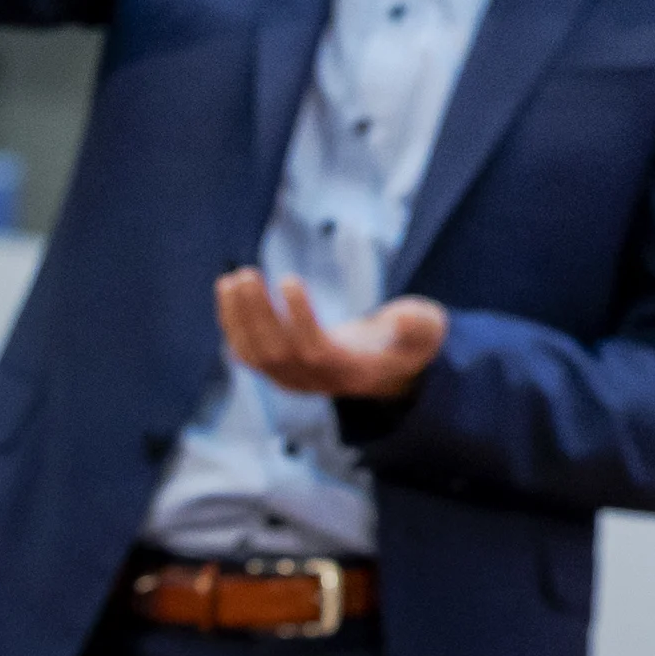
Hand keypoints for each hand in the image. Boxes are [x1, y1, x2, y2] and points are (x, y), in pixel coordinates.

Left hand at [215, 268, 446, 401]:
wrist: (387, 370)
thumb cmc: (408, 343)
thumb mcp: (426, 332)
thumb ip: (418, 324)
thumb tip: (402, 317)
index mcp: (350, 371)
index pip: (315, 349)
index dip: (298, 318)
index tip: (288, 280)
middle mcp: (316, 381)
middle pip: (276, 353)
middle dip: (257, 314)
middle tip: (247, 274)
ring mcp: (294, 379)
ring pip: (255, 355)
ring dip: (238, 318)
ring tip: (231, 279)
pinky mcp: (279, 371)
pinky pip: (247, 352)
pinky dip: (233, 324)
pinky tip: (228, 293)